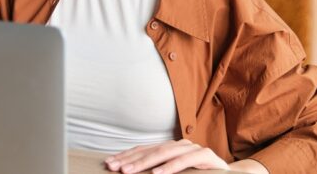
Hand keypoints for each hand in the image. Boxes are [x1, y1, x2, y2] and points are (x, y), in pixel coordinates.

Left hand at [103, 140, 229, 173]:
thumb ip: (158, 172)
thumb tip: (132, 173)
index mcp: (170, 149)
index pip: (144, 150)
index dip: (127, 156)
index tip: (109, 163)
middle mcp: (180, 145)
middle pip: (151, 150)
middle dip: (130, 160)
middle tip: (114, 168)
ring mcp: (193, 149)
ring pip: (166, 153)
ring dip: (146, 163)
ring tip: (130, 172)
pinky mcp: (207, 156)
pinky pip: (187, 160)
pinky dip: (171, 167)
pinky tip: (158, 173)